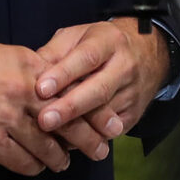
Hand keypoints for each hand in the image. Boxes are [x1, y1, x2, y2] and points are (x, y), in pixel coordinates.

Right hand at [0, 36, 111, 174]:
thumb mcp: (6, 55)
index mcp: (30, 69)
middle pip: (66, 123)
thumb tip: (58, 88)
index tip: (110, 121)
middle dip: (88, 139)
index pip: (73, 93)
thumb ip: (34, 72)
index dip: (94, 110)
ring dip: (59, 158)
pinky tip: (37, 167)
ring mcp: (5, 121)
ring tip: (66, 162)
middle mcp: (22, 95)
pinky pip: (19, 161)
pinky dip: (32, 167)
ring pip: (45, 148)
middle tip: (101, 149)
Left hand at [33, 19, 170, 139]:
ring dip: (76, 128)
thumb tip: (31, 73)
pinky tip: (65, 143)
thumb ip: (55, 52)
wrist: (148, 53)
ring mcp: (132, 93)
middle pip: (98, 90)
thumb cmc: (102, 43)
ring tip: (49, 138)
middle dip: (70, 107)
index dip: (64, 74)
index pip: (87, 58)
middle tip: (44, 120)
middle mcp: (125, 67)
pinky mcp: (134, 115)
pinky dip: (86, 139)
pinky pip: (108, 131)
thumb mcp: (80, 35)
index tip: (41, 88)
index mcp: (109, 41)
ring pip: (103, 116)